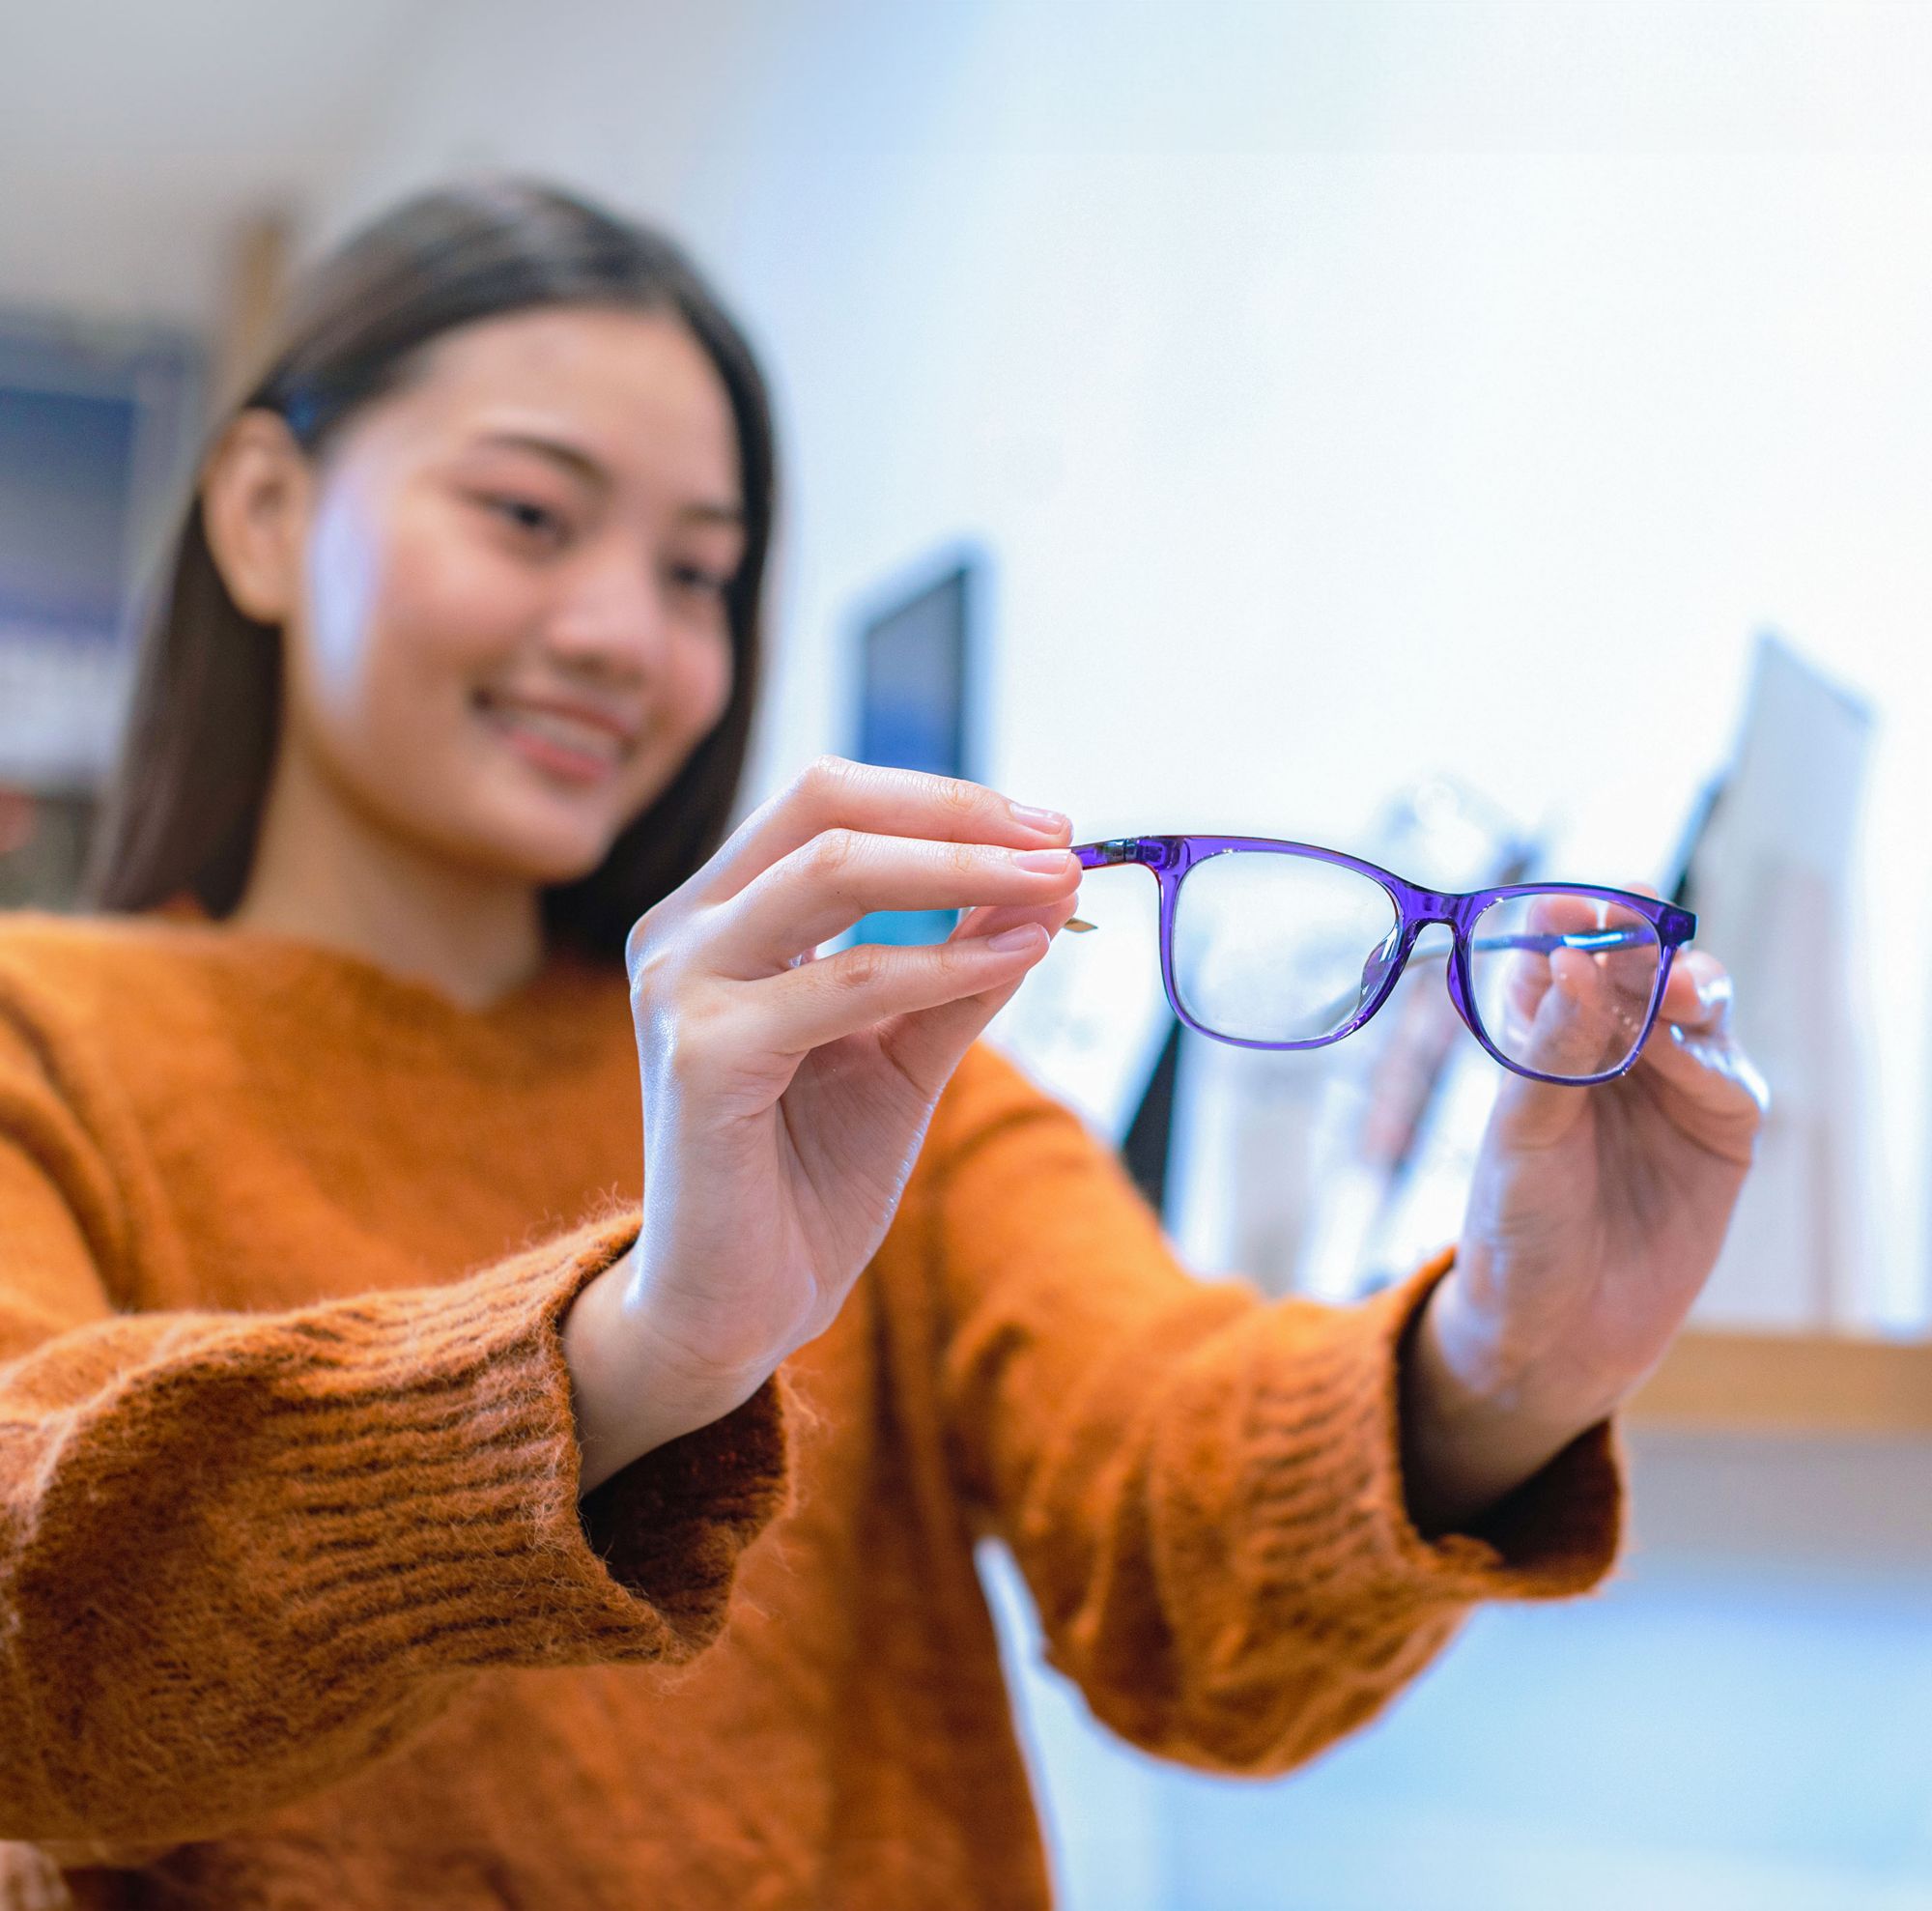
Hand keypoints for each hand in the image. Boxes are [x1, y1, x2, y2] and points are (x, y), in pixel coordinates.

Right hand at [563, 756, 1081, 1488]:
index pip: (828, 801)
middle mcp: (683, 931)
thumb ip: (959, 963)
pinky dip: (940, 962)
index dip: (943, 799)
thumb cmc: (810, 1172)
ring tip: (1056, 886)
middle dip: (957, 812)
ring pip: (833, 871)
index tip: (1049, 826)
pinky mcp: (701, 1055)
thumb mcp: (903, 1048)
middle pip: (825, 805)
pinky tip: (1014, 960)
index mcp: (719, 913)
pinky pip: (846, 981)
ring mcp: (680, 986)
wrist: (738, 1305)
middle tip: (1061, 839)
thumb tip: (1047, 880)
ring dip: (962, 870)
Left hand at [1403, 922, 1767, 1531]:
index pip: (1558, 948)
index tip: (1571, 905)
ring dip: (1683, 984)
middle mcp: (1609, 1044)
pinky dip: (1706, 1052)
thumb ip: (1550, 1048)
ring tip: (1668, 986)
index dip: (1567, 919)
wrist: (1557, 1327)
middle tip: (1636, 926)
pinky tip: (1681, 1045)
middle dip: (1639, 941)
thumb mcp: (1520, 1132)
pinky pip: (1725, 1070)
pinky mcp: (1721, 1125)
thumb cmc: (1516, 1225)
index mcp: (1542, 1030)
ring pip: (1692, 1004)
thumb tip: (1572, 961)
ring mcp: (1669, 1081)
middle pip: (1636, 964)